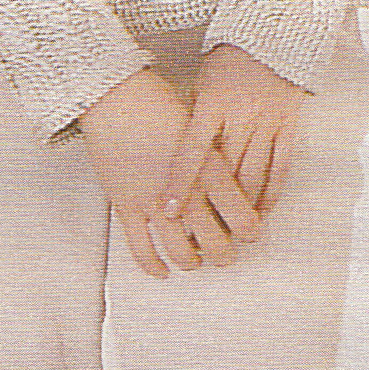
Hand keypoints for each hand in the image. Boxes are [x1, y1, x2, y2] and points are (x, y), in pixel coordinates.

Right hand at [76, 66, 261, 275]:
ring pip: (180, 252)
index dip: (250, 230)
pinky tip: (163, 271)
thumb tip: (231, 183)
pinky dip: (154, 265)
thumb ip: (215, 160)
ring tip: (198, 261)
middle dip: (224, 253)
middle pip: (215, 241)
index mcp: (209, 169)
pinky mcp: (126, 207)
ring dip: (192, 262)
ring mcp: (153, 203)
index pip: (240, 214)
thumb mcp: (201, 129)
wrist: (116, 98)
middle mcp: (186, 191)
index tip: (252, 233)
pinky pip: (141, 248)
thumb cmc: (158, 104)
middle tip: (226, 254)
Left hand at [162, 45, 306, 222]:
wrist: (272, 34)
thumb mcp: (201, 83)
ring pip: (255, 175)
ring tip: (232, 231)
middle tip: (200, 231)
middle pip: (225, 171)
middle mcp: (241, 115)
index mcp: (213, 104)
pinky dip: (272, 193)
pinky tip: (262, 210)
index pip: (193, 150)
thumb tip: (175, 158)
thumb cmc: (228, 59)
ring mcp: (268, 122)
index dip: (180, 181)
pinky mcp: (289, 125)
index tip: (169, 209)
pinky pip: (281, 166)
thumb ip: (193, 119)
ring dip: (243, 207)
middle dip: (212, 204)